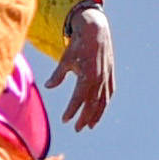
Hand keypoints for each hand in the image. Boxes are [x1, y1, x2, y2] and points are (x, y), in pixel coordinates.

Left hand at [48, 3, 114, 129]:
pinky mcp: (110, 74)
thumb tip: (48, 86)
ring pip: (102, 102)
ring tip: (90, 125)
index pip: (78, 100)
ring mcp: (106, 78)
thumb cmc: (77, 44)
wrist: (95, 30)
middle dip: (84, 118)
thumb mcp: (65, 60)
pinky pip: (109, 93)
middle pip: (92, 105)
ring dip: (96, 115)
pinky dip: (105, 103)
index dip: (71, 111)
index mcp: (87, 76)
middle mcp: (99, 80)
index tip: (65, 120)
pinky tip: (100, 109)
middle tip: (77, 129)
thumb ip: (57, 75)